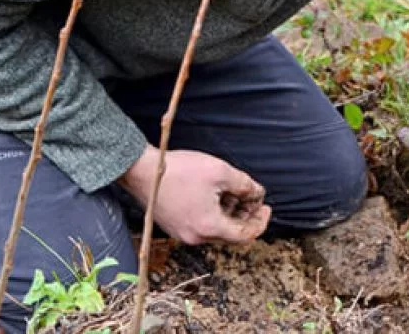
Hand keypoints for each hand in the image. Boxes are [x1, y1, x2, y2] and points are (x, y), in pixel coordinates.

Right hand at [119, 146, 271, 244]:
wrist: (142, 171)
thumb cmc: (179, 170)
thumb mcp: (221, 172)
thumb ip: (245, 185)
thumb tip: (258, 194)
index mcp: (209, 226)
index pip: (246, 235)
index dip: (261, 222)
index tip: (266, 207)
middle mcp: (195, 236)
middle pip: (231, 233)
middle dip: (246, 216)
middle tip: (254, 198)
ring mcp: (183, 233)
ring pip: (217, 229)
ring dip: (230, 213)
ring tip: (235, 192)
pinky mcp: (174, 226)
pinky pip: (202, 225)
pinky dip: (215, 213)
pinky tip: (216, 194)